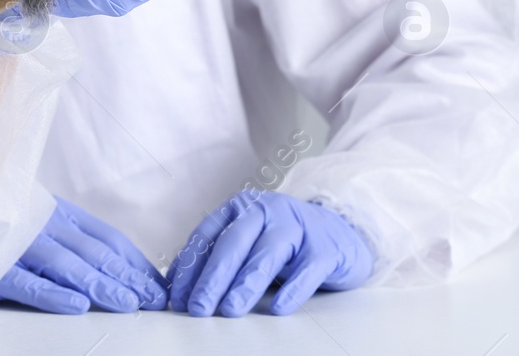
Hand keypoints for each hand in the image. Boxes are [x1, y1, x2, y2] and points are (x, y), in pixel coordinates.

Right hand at [0, 197, 167, 313]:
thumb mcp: (37, 219)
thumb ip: (72, 237)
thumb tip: (121, 265)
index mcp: (54, 211)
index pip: (105, 237)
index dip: (135, 261)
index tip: (158, 284)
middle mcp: (39, 224)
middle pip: (92, 252)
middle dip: (127, 278)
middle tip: (154, 300)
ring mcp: (15, 245)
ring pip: (65, 266)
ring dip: (100, 285)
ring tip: (127, 304)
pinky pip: (26, 283)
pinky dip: (52, 294)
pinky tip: (76, 305)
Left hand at [167, 191, 373, 316]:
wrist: (340, 233)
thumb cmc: (284, 242)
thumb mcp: (248, 242)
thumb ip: (217, 256)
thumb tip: (178, 284)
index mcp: (240, 208)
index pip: (206, 236)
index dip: (190, 267)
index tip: (177, 298)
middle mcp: (265, 211)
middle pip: (232, 245)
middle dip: (212, 279)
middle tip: (197, 307)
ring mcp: (296, 227)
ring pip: (266, 256)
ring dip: (245, 285)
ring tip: (229, 310)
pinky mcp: (324, 248)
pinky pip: (306, 270)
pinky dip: (291, 290)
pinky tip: (278, 309)